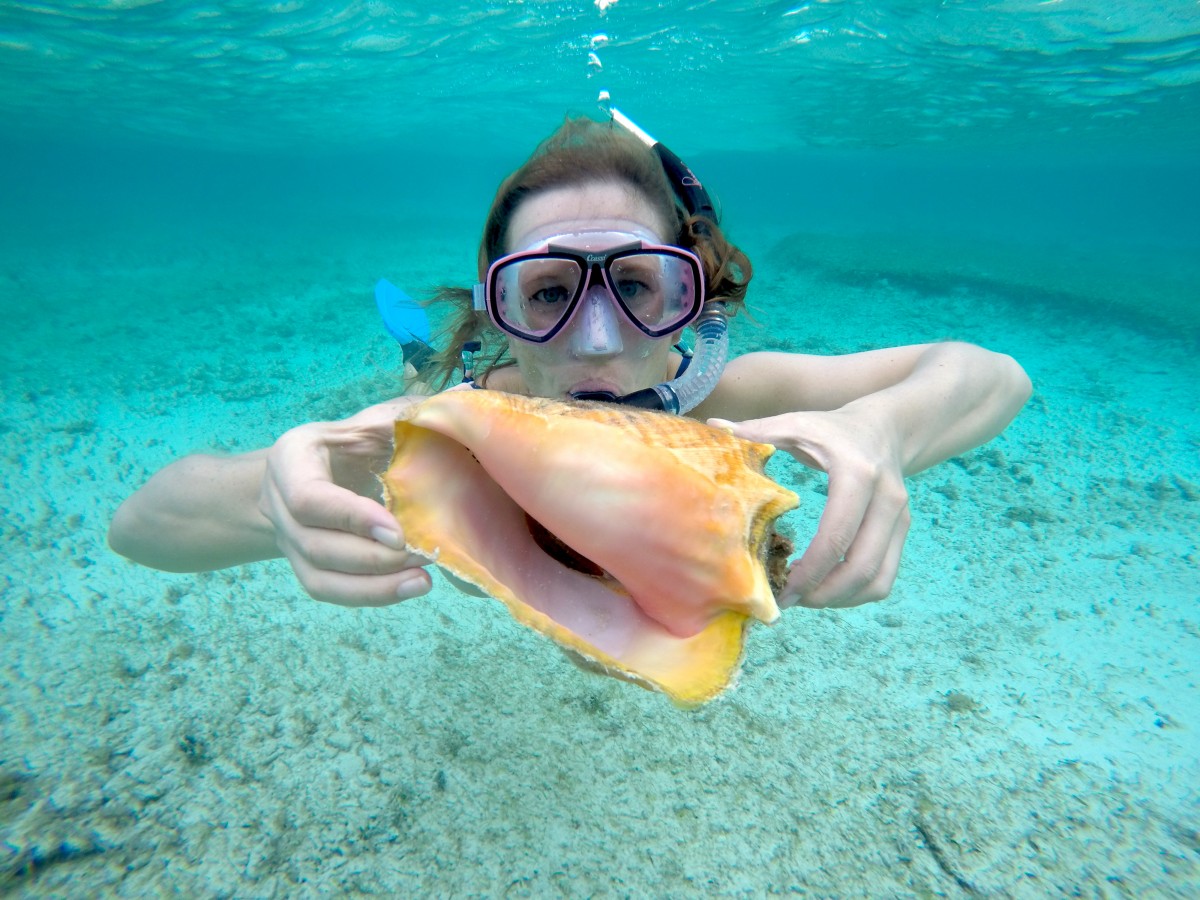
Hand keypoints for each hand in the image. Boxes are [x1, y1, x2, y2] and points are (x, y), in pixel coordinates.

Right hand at [260, 396, 433, 606]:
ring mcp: (288, 541)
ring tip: (422, 580)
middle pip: (317, 546)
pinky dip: (369, 595)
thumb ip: (405, 415)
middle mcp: (279, 504)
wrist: (312, 471)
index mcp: (292, 459)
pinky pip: (330, 591)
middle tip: (423, 555)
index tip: (399, 532)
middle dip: (372, 558)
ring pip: (320, 578)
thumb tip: (462, 396)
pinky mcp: (305, 567)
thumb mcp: (369, 421)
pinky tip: (409, 588)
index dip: (353, 518)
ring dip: (373, 586)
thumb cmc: (350, 441)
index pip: (310, 498)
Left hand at [709, 409, 910, 608]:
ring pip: (877, 580)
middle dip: (823, 594)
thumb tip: (714, 427)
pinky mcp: (902, 531)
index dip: (810, 570)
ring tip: (805, 597)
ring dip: (841, 598)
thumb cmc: (834, 429)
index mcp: (858, 475)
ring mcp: (900, 519)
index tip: (781, 588)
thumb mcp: (798, 423)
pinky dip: (856, 592)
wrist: (886, 428)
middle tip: (789, 600)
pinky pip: (885, 577)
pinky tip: (825, 585)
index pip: (836, 535)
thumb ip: (759, 429)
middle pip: (861, 567)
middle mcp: (886, 500)